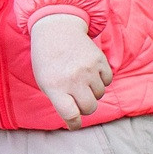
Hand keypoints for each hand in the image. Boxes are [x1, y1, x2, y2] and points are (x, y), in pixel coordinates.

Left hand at [29, 12, 111, 127]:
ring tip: (81, 79)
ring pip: (100, 94)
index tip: (75, 123)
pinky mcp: (100, 60)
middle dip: (85, 107)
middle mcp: (73, 79)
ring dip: (92, 91)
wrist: (56, 30)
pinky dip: (101, 80)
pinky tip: (89, 71)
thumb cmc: (48, 60)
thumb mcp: (44, 81)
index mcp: (55, 86)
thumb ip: (59, 99)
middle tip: (78, 99)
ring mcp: (88, 69)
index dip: (74, 123)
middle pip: (90, 107)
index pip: (70, 114)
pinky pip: (108, 80)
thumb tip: (75, 118)